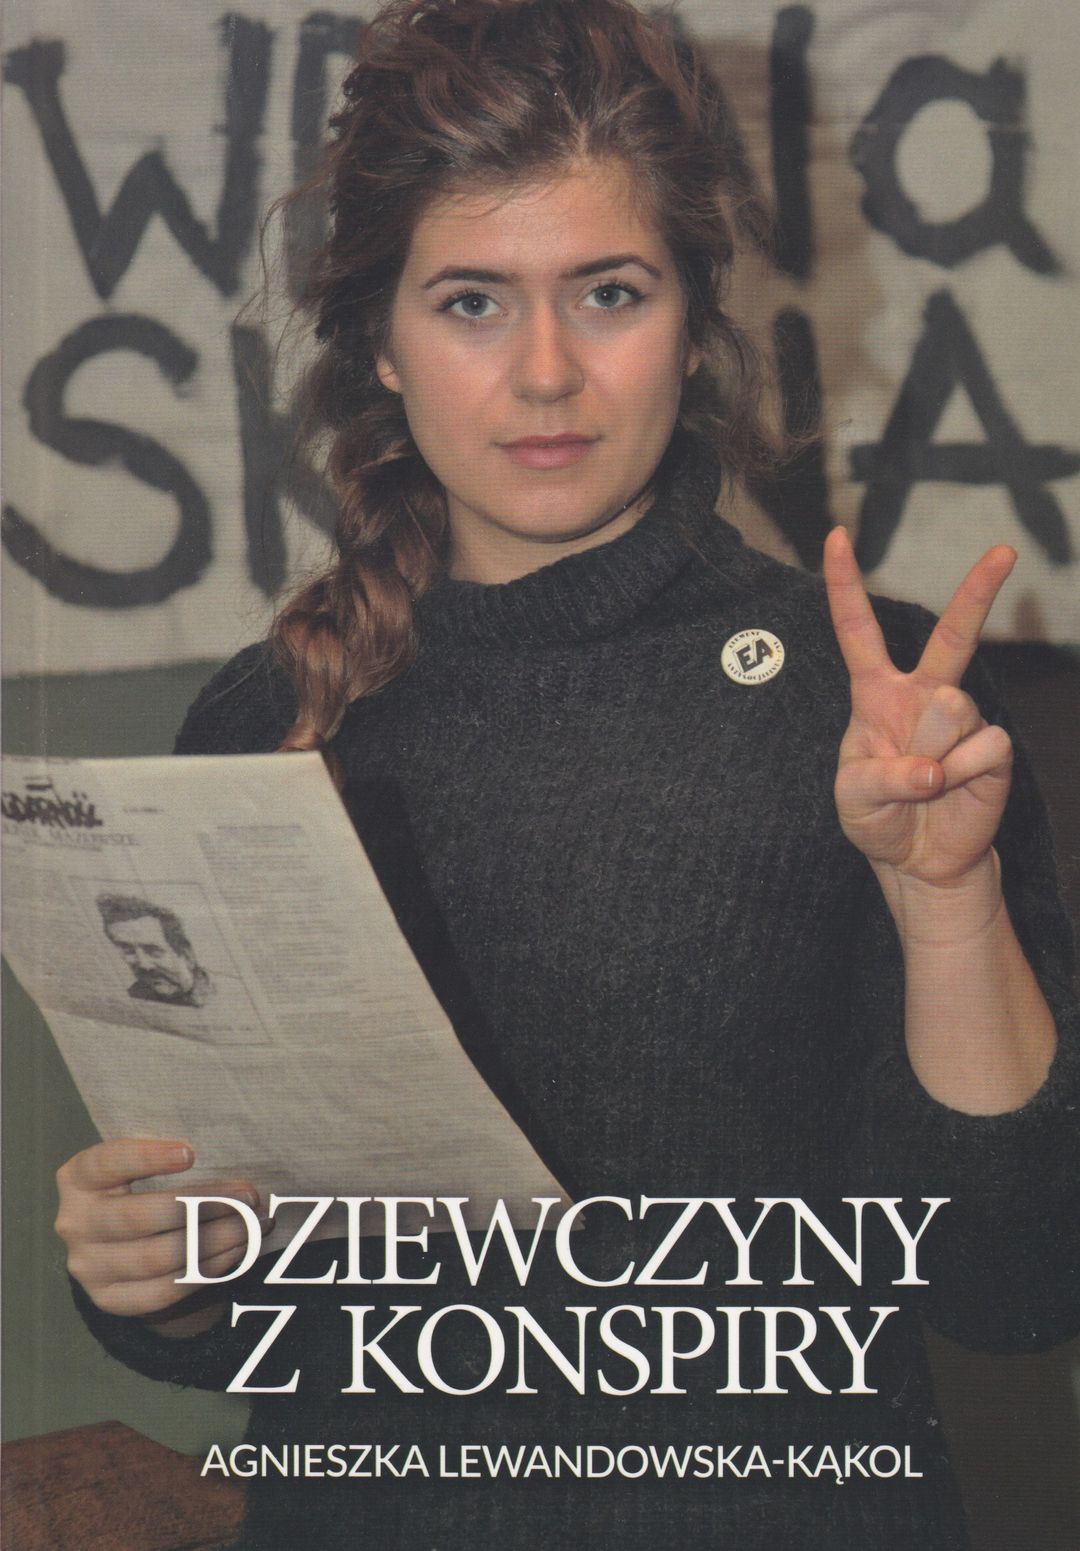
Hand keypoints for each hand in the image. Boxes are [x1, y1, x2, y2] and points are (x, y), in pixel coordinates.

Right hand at [55, 1139, 257, 1319]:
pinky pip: (164, 1290)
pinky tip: (236, 1251)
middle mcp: (75, 1223)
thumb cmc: (142, 1187)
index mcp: (79, 1178)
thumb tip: (232, 1160)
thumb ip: (171, 1158)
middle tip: (248, 1196)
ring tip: (252, 1225)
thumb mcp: (143, 1165)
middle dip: (203, 1205)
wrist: (122, 1243)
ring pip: (157, 1257)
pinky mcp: (109, 1299)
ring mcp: (89, 1266)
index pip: (107, 1162)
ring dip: (214, 1240)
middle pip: (140, 1216)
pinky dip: (206, 1270)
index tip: (190, 1153)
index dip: (146, 1157)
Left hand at [823, 527, 1015, 894]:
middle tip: (1003, 552)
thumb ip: (880, 777)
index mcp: (876, 694)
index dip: (845, 585)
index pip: (857, 631)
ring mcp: (963, 718)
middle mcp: (924, 695)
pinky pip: (981, 748)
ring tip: (924, 787)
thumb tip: (932, 767)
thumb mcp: (853, 799)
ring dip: (932, 757)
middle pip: (952, 634)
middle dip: (978, 590)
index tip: (836, 535)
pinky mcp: (994, 748)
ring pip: (952, 708)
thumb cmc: (878, 819)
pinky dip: (962, 777)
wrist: (919, 862)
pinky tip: (953, 792)